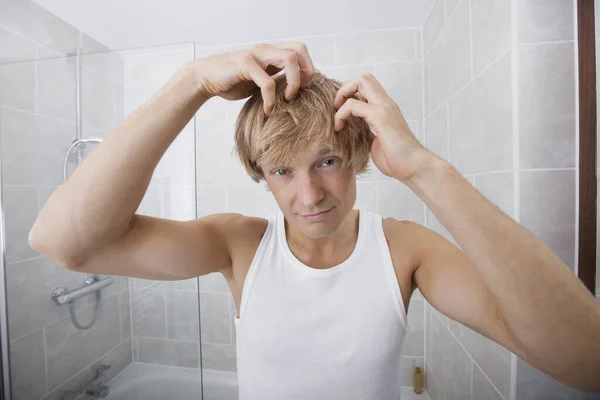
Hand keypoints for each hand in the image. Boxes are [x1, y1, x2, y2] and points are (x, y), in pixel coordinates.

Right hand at [191, 42, 314, 113]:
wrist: (206, 79)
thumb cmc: (234, 82)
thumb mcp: (260, 80)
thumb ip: (276, 79)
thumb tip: (296, 93)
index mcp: (271, 52)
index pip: (300, 50)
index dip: (306, 69)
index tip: (300, 89)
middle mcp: (265, 49)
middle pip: (299, 50)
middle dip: (305, 73)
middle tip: (296, 93)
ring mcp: (255, 55)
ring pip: (289, 59)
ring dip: (293, 82)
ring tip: (286, 100)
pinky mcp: (244, 64)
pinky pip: (267, 81)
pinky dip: (271, 98)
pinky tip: (267, 109)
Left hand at [332, 73, 431, 181]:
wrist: (413, 167)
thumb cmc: (396, 159)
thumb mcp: (376, 140)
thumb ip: (367, 131)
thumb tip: (354, 131)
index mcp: (385, 108)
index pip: (367, 86)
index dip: (350, 93)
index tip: (340, 110)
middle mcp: (386, 104)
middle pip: (364, 77)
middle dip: (345, 88)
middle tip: (337, 107)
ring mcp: (384, 108)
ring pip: (361, 82)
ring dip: (342, 97)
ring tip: (337, 117)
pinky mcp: (380, 118)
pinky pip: (353, 105)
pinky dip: (341, 114)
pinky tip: (339, 128)